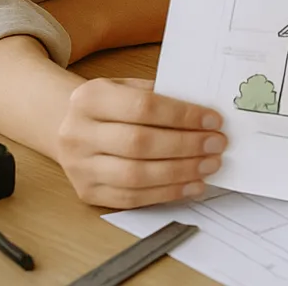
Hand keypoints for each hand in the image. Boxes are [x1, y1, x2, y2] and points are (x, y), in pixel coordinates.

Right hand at [55, 77, 225, 208]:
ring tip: (210, 165)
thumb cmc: (112, 106)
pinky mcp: (87, 192)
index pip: (143, 107)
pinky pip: (131, 198)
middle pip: (139, 143)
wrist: (70, 127)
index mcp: (89, 98)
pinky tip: (192, 185)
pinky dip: (167, 193)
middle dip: (186, 145)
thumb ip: (162, 96)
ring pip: (135, 175)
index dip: (182, 115)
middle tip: (217, 144)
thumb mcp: (129, 87)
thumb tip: (205, 117)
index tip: (213, 121)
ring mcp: (79, 167)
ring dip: (180, 172)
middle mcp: (78, 133)